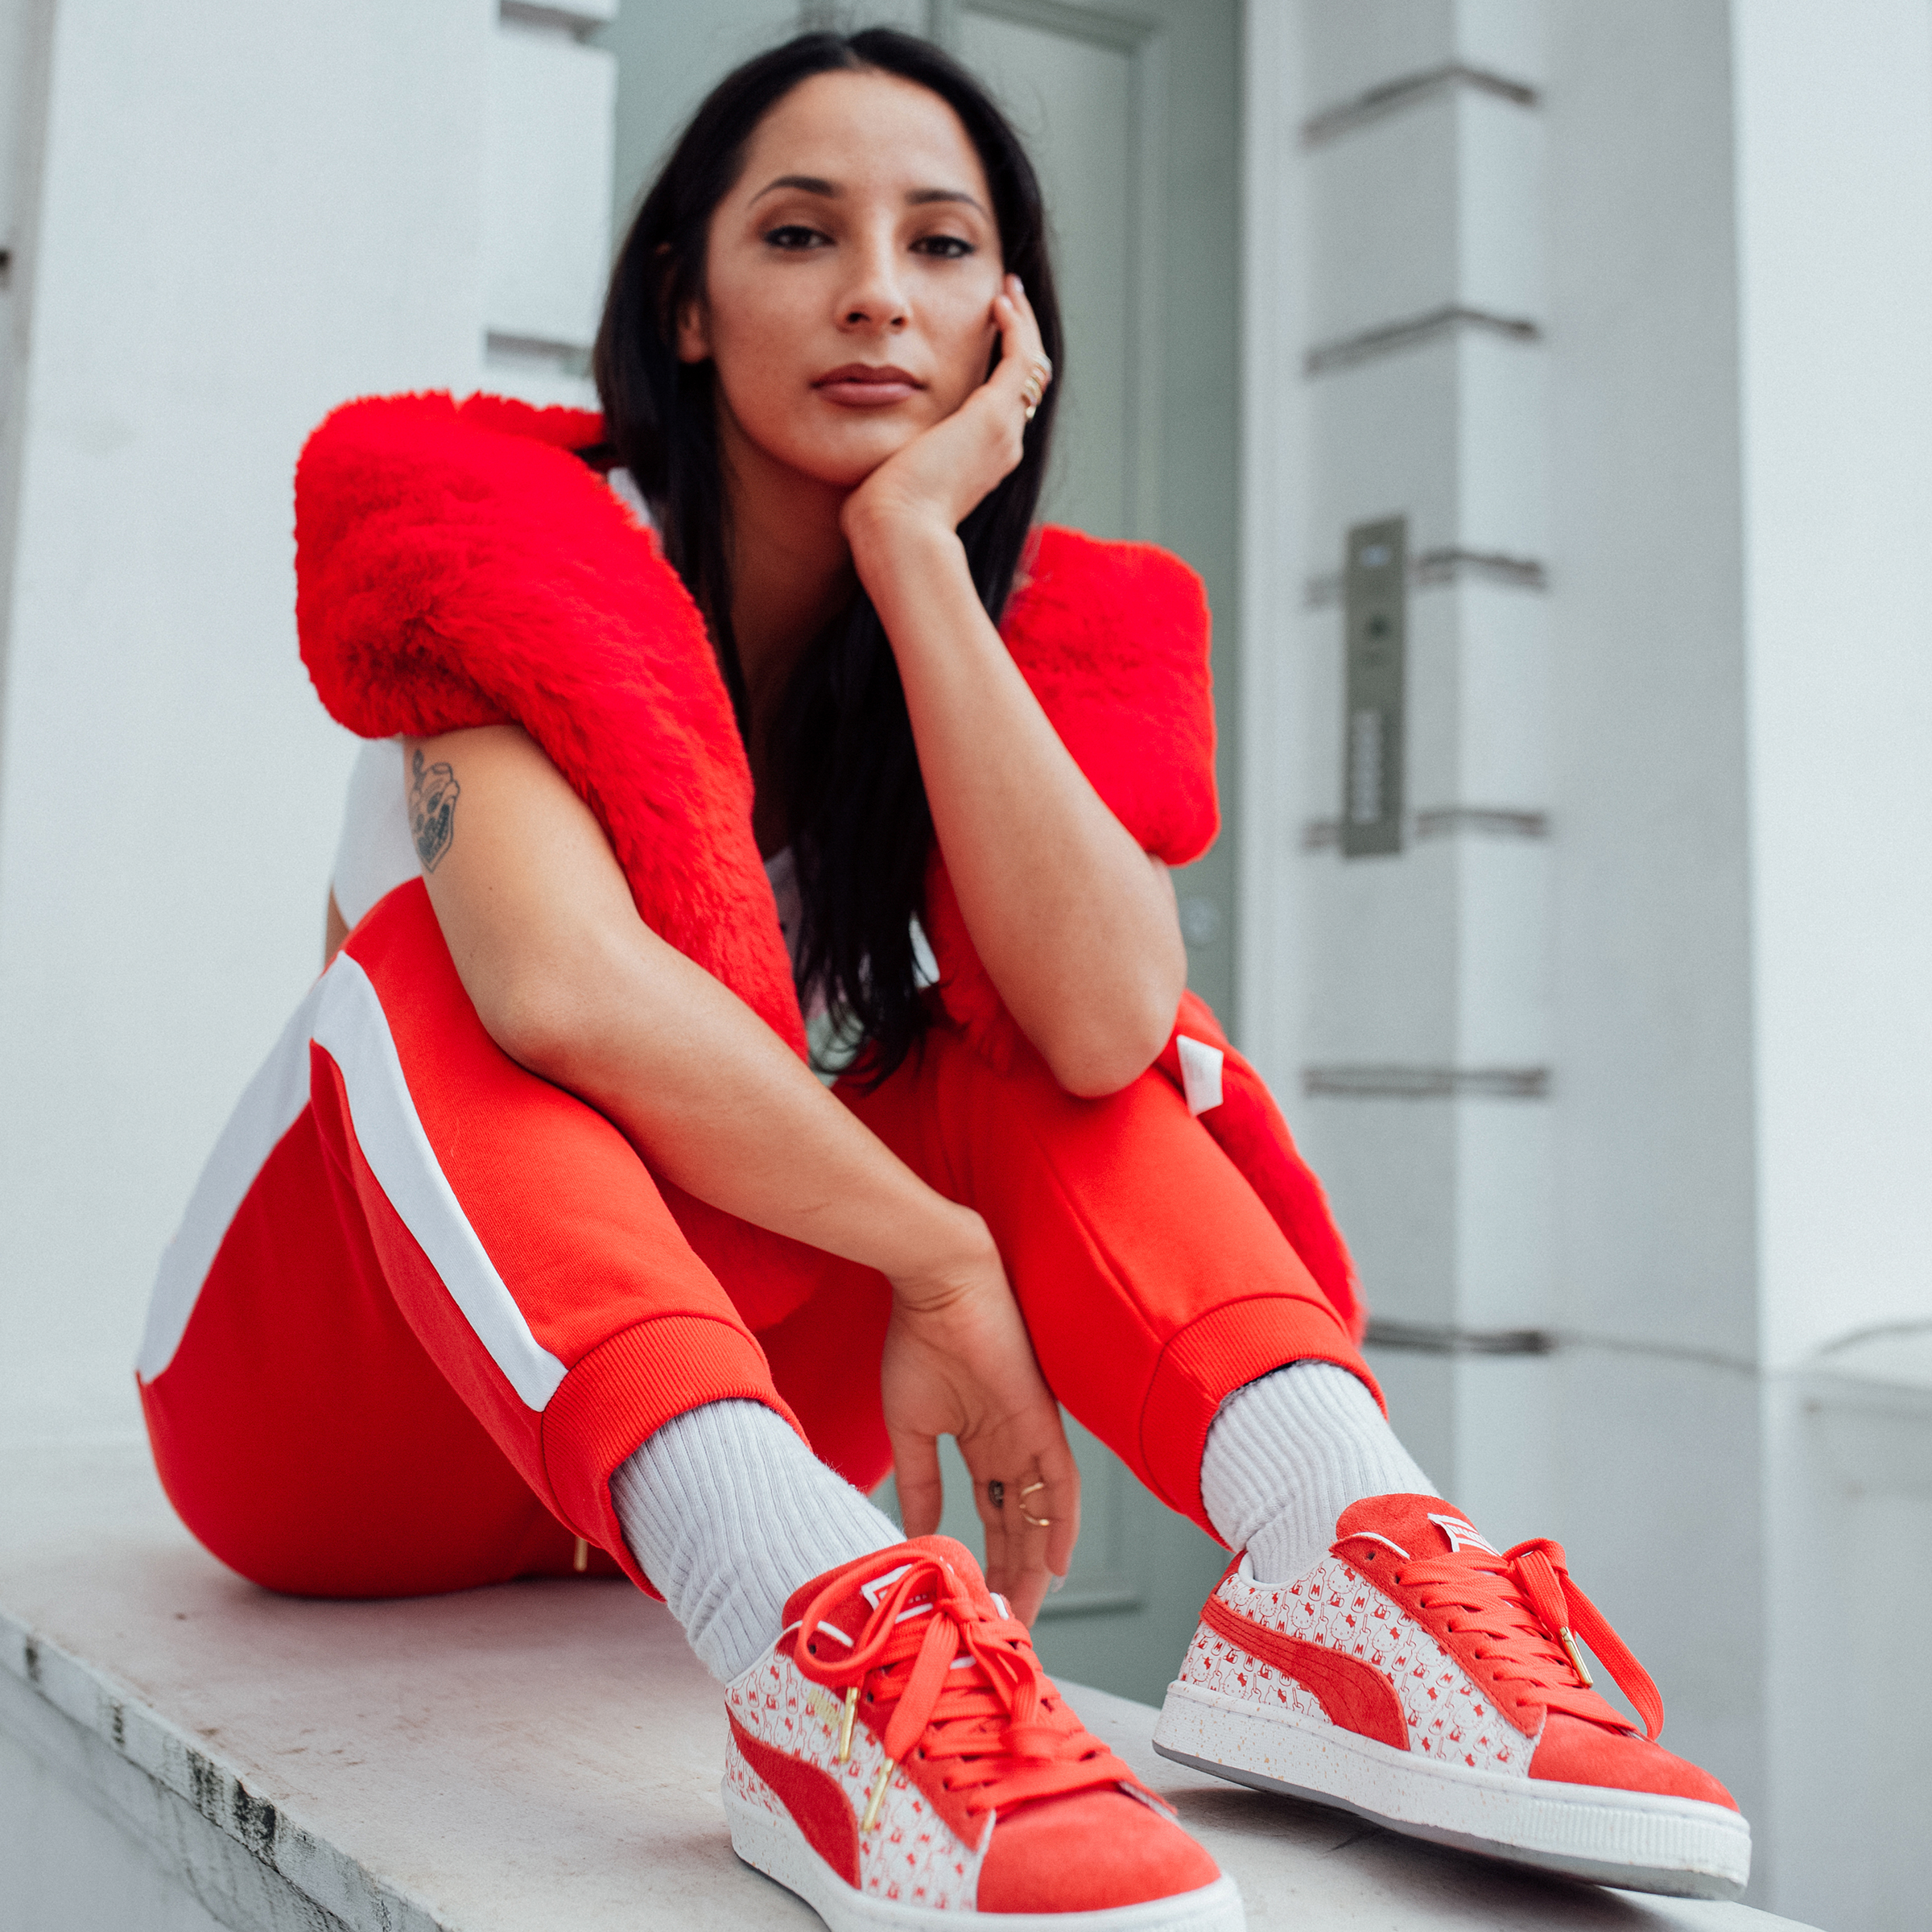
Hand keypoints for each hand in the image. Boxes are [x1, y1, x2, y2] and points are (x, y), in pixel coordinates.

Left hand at [840, 274, 1053, 565]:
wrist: (899, 533)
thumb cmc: (882, 521)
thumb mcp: (888, 482)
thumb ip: (885, 463)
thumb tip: (858, 465)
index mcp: (982, 462)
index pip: (1003, 406)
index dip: (999, 369)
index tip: (984, 339)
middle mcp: (1003, 445)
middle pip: (1026, 383)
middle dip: (1019, 338)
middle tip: (1007, 300)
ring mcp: (1004, 430)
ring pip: (1032, 366)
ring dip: (1022, 324)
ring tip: (1009, 289)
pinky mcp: (993, 414)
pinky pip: (1020, 358)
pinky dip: (1016, 326)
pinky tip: (1000, 300)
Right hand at [882, 1214, 1079, 1622]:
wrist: (934, 1285)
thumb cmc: (917, 1340)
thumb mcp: (911, 1427)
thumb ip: (919, 1482)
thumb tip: (919, 1533)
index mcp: (980, 1443)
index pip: (991, 1517)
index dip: (986, 1561)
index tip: (975, 1602)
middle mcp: (1010, 1445)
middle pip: (1019, 1527)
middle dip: (1012, 1578)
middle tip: (1003, 1626)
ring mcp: (1028, 1434)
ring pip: (1040, 1515)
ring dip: (1034, 1565)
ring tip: (1024, 1612)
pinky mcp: (1041, 1420)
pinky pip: (1062, 1483)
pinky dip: (1062, 1525)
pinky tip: (1058, 1565)